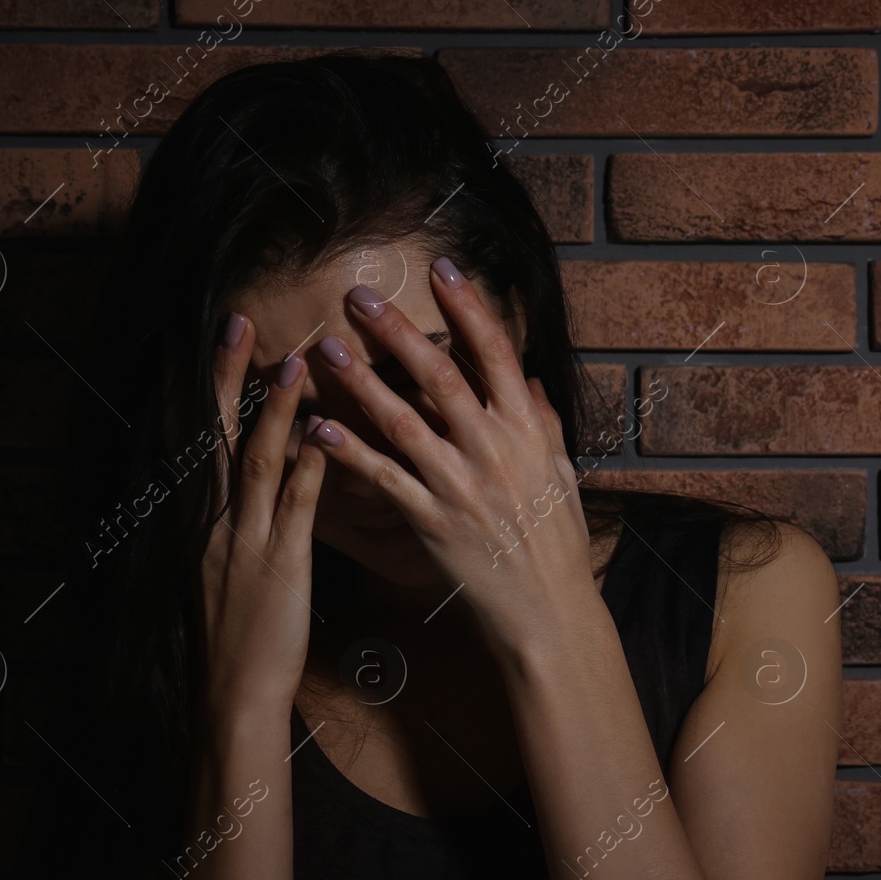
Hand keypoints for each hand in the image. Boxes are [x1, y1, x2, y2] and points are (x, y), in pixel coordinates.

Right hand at [198, 312, 327, 717]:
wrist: (233, 692)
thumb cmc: (238, 629)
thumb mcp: (223, 562)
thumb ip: (236, 511)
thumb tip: (259, 467)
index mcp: (200, 518)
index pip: (195, 437)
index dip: (200, 385)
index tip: (206, 336)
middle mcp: (214, 521)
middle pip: (216, 434)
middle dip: (225, 376)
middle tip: (237, 321)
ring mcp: (245, 542)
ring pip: (255, 464)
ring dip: (274, 412)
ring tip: (293, 364)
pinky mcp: (280, 567)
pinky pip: (294, 512)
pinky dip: (309, 473)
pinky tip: (327, 440)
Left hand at [303, 257, 598, 663]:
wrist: (548, 611)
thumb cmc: (557, 543)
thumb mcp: (561, 475)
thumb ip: (543, 424)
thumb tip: (531, 380)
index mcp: (528, 430)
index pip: (495, 353)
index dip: (468, 306)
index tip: (441, 268)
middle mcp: (494, 451)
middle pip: (440, 376)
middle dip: (397, 331)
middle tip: (358, 296)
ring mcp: (462, 487)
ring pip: (403, 422)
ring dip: (362, 383)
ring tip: (326, 350)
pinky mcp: (433, 523)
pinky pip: (384, 480)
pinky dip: (351, 453)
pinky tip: (319, 428)